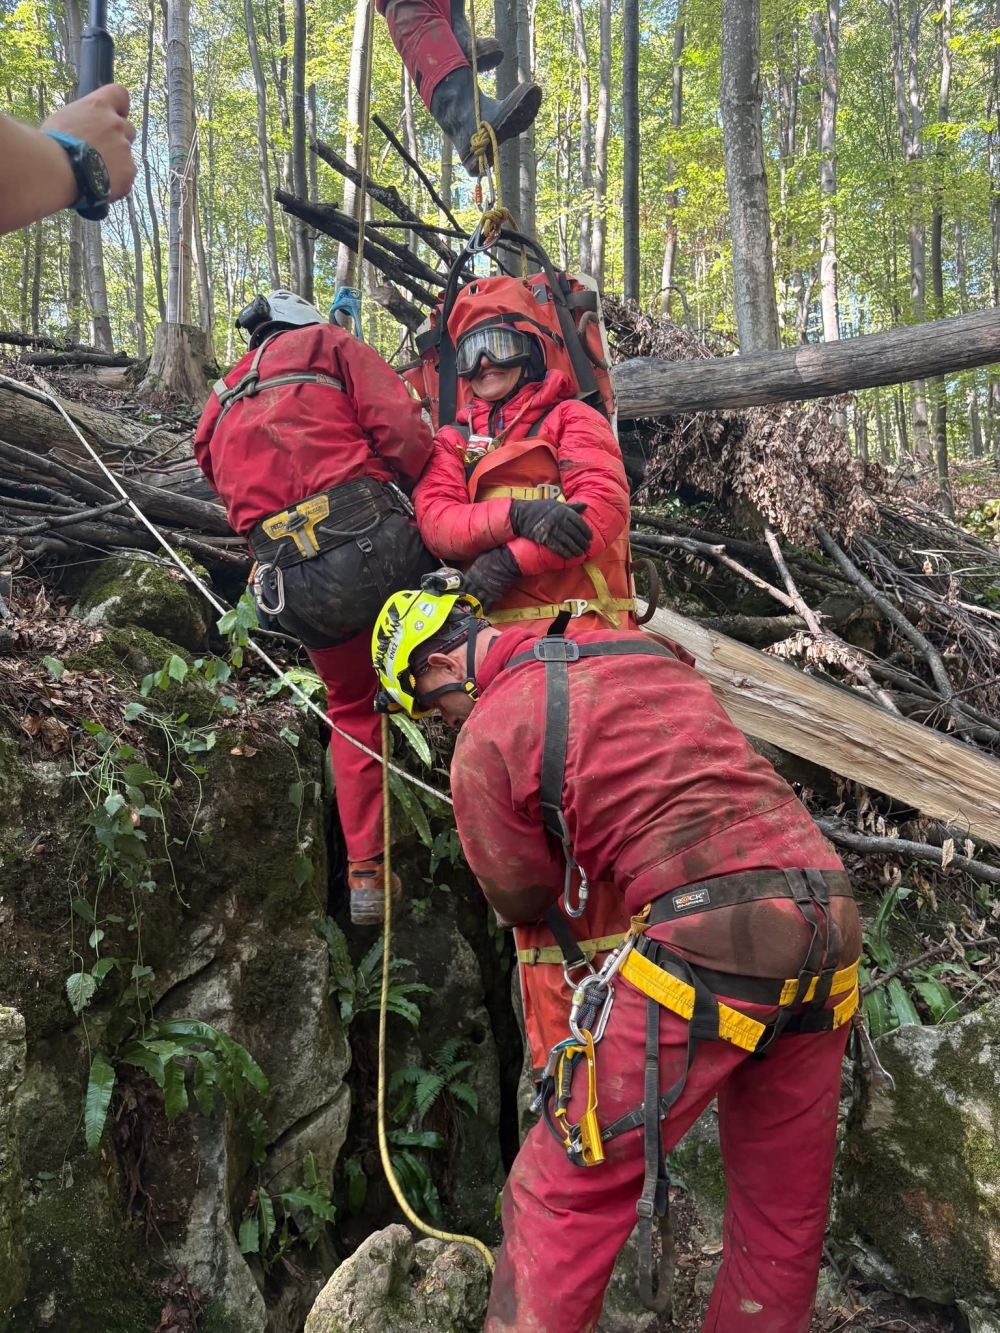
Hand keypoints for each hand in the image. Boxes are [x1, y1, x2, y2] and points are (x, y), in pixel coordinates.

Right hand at [44, 85, 136, 202]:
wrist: (58, 170)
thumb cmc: (52, 143)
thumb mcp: (64, 120)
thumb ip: (83, 121)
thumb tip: (84, 131)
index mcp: (99, 106)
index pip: (120, 94)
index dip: (120, 107)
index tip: (115, 115)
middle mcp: (116, 124)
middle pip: (128, 129)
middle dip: (118, 139)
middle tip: (101, 152)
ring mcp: (125, 149)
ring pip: (127, 156)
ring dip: (117, 163)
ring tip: (97, 173)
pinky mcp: (128, 172)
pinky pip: (126, 177)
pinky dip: (117, 182)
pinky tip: (101, 185)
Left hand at [463, 546, 520, 610]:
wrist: (505, 561)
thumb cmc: (492, 556)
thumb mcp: (478, 560)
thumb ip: (474, 567)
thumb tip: (473, 568)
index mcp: (469, 576)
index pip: (461, 587)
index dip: (459, 591)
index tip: (458, 594)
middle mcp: (474, 586)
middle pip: (467, 596)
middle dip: (466, 601)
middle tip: (464, 606)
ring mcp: (483, 592)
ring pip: (476, 603)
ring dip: (475, 607)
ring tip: (473, 612)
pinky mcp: (493, 596)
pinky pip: (488, 606)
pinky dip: (487, 610)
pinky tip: (485, 613)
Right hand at [509, 499, 591, 558]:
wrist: (522, 514)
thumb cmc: (540, 508)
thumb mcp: (557, 504)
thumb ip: (571, 507)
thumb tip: (585, 505)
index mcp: (565, 511)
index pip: (580, 523)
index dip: (586, 532)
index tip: (590, 537)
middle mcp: (560, 520)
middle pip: (576, 534)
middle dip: (583, 543)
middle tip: (587, 548)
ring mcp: (553, 530)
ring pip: (569, 543)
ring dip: (576, 550)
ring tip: (580, 554)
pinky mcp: (546, 538)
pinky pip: (558, 548)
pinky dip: (565, 553)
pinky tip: (569, 556)